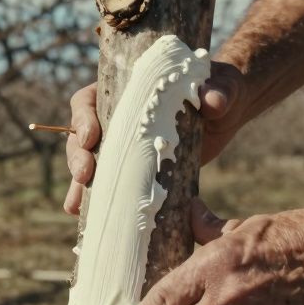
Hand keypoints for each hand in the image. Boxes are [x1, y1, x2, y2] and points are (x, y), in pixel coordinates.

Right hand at [62, 63, 248, 214]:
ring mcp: (121, 147)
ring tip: (76, 206)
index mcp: (125, 91)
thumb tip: (213, 102)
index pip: (88, 101)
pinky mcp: (133, 170)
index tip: (90, 137)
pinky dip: (95, 201)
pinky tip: (86, 217)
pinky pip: (108, 186)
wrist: (226, 113)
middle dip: (78, 156)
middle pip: (81, 137)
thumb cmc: (219, 90)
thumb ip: (218, 91)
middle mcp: (115, 119)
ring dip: (79, 185)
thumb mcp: (222, 87)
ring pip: (88, 165)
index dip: (82, 119)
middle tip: (85, 174)